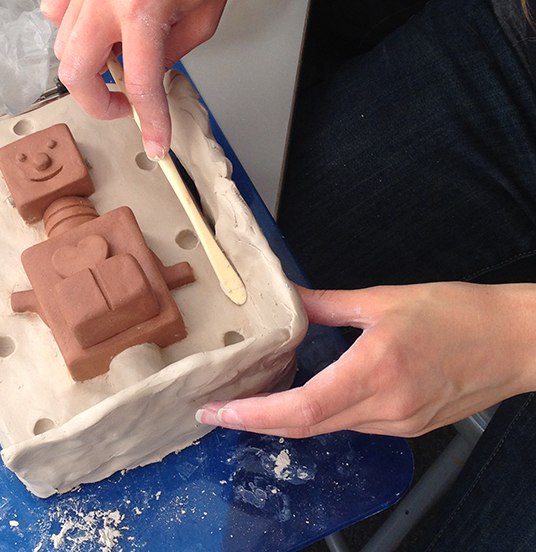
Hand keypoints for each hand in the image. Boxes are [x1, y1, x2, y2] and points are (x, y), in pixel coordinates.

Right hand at [41, 0, 236, 159]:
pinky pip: (55, 6)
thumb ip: (174, 50)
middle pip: (75, 72)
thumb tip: (152, 75)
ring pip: (61, 41)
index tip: (155, 142)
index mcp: (144, 8)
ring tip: (115, 60)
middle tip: (122, 105)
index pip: (141, 85)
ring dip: (88, 64)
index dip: (150, 122)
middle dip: (98, 102)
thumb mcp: (205, 11)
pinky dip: (70, 26)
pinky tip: (94, 25)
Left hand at [197, 282, 535, 437]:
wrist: (515, 342)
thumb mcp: (386, 299)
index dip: (254, 414)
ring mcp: (397, 423)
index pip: (302, 407)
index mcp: (377, 370)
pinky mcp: (407, 427)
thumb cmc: (460, 314)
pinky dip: (318, 415)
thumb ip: (330, 304)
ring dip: (284, 419)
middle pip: (305, 426)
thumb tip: (292, 297)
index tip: (219, 411)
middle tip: (218, 412)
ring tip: (250, 402)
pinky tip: (301, 399)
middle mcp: (385, 406)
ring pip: (326, 428)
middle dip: (255, 422)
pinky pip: (350, 425)